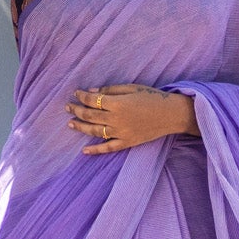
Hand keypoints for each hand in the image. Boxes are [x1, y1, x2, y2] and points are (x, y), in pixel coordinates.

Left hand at [66, 83, 197, 154]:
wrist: (171, 114)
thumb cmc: (152, 97)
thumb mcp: (132, 88)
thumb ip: (111, 90)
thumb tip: (92, 92)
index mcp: (118, 103)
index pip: (93, 100)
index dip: (82, 96)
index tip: (76, 93)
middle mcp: (117, 119)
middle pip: (90, 116)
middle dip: (77, 110)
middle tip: (68, 107)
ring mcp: (121, 133)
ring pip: (95, 131)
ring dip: (81, 127)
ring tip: (71, 123)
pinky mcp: (127, 142)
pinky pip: (108, 148)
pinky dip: (96, 150)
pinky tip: (84, 150)